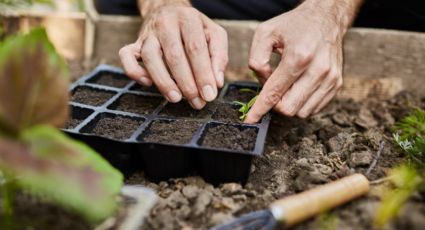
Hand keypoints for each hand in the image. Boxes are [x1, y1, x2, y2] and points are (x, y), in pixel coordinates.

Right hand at [119, 2, 227, 108]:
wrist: (169, 10)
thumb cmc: (195, 28)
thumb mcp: (214, 34)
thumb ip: (219, 56)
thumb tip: (216, 82)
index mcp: (188, 19)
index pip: (196, 48)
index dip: (203, 73)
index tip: (209, 94)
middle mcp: (166, 24)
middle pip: (174, 55)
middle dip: (186, 83)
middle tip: (197, 102)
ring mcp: (148, 34)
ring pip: (150, 57)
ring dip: (163, 81)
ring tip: (176, 98)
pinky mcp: (135, 43)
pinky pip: (126, 56)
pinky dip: (135, 72)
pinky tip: (148, 83)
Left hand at [245, 0, 361, 122]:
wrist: (326, 18)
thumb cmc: (294, 25)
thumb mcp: (265, 33)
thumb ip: (256, 59)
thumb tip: (261, 82)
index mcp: (298, 56)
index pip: (275, 93)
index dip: (259, 109)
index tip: (250, 120)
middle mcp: (318, 70)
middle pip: (288, 108)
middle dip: (275, 105)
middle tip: (271, 90)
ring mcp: (330, 78)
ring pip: (302, 112)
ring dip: (289, 104)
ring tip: (286, 86)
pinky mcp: (337, 83)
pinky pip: (314, 108)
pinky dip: (301, 103)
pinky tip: (297, 88)